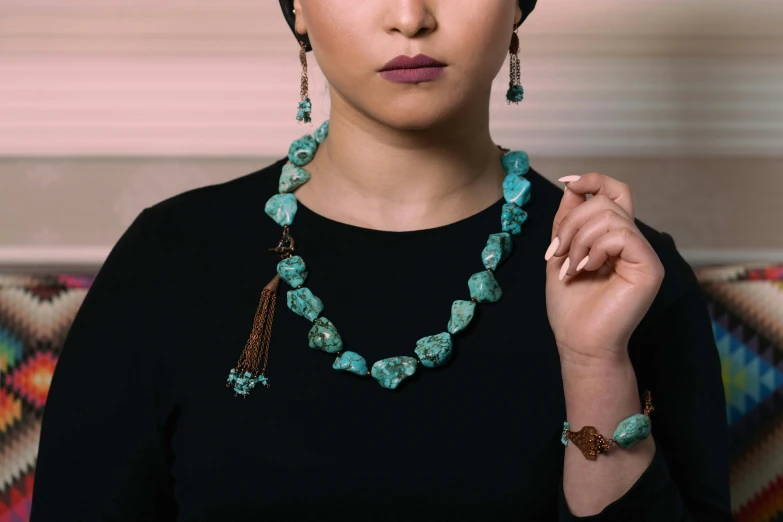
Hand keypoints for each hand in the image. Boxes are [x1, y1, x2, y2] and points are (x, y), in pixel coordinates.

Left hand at [544, 173, 664, 370]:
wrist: (579, 343)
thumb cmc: (570, 307)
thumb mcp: (561, 253)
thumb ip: (568, 221)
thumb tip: (572, 185)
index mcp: (614, 239)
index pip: (615, 192)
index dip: (594, 180)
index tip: (568, 183)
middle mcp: (633, 243)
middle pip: (606, 201)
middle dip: (572, 222)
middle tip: (558, 252)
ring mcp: (644, 255)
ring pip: (610, 216)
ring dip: (578, 238)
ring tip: (571, 266)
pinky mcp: (649, 267)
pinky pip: (622, 235)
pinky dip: (595, 248)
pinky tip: (586, 268)